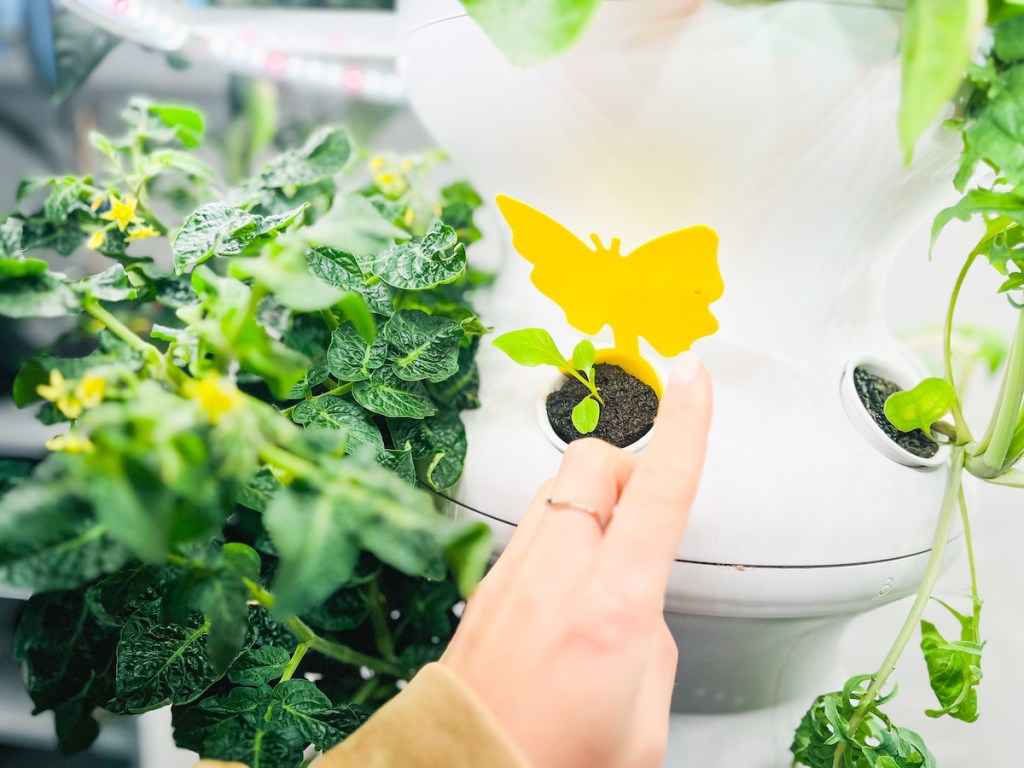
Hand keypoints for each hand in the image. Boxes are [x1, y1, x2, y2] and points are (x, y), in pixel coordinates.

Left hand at [441, 352, 711, 767]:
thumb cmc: (553, 761)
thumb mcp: (644, 720)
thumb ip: (651, 641)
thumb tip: (639, 607)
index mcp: (612, 606)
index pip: (660, 489)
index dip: (684, 424)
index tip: (692, 377)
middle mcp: (555, 574)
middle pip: (594, 461)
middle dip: (631, 464)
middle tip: (649, 504)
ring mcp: (513, 573)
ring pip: (557, 487)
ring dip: (594, 498)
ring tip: (610, 552)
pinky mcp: (487, 585)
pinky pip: (532, 526)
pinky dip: (563, 531)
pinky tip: (570, 582)